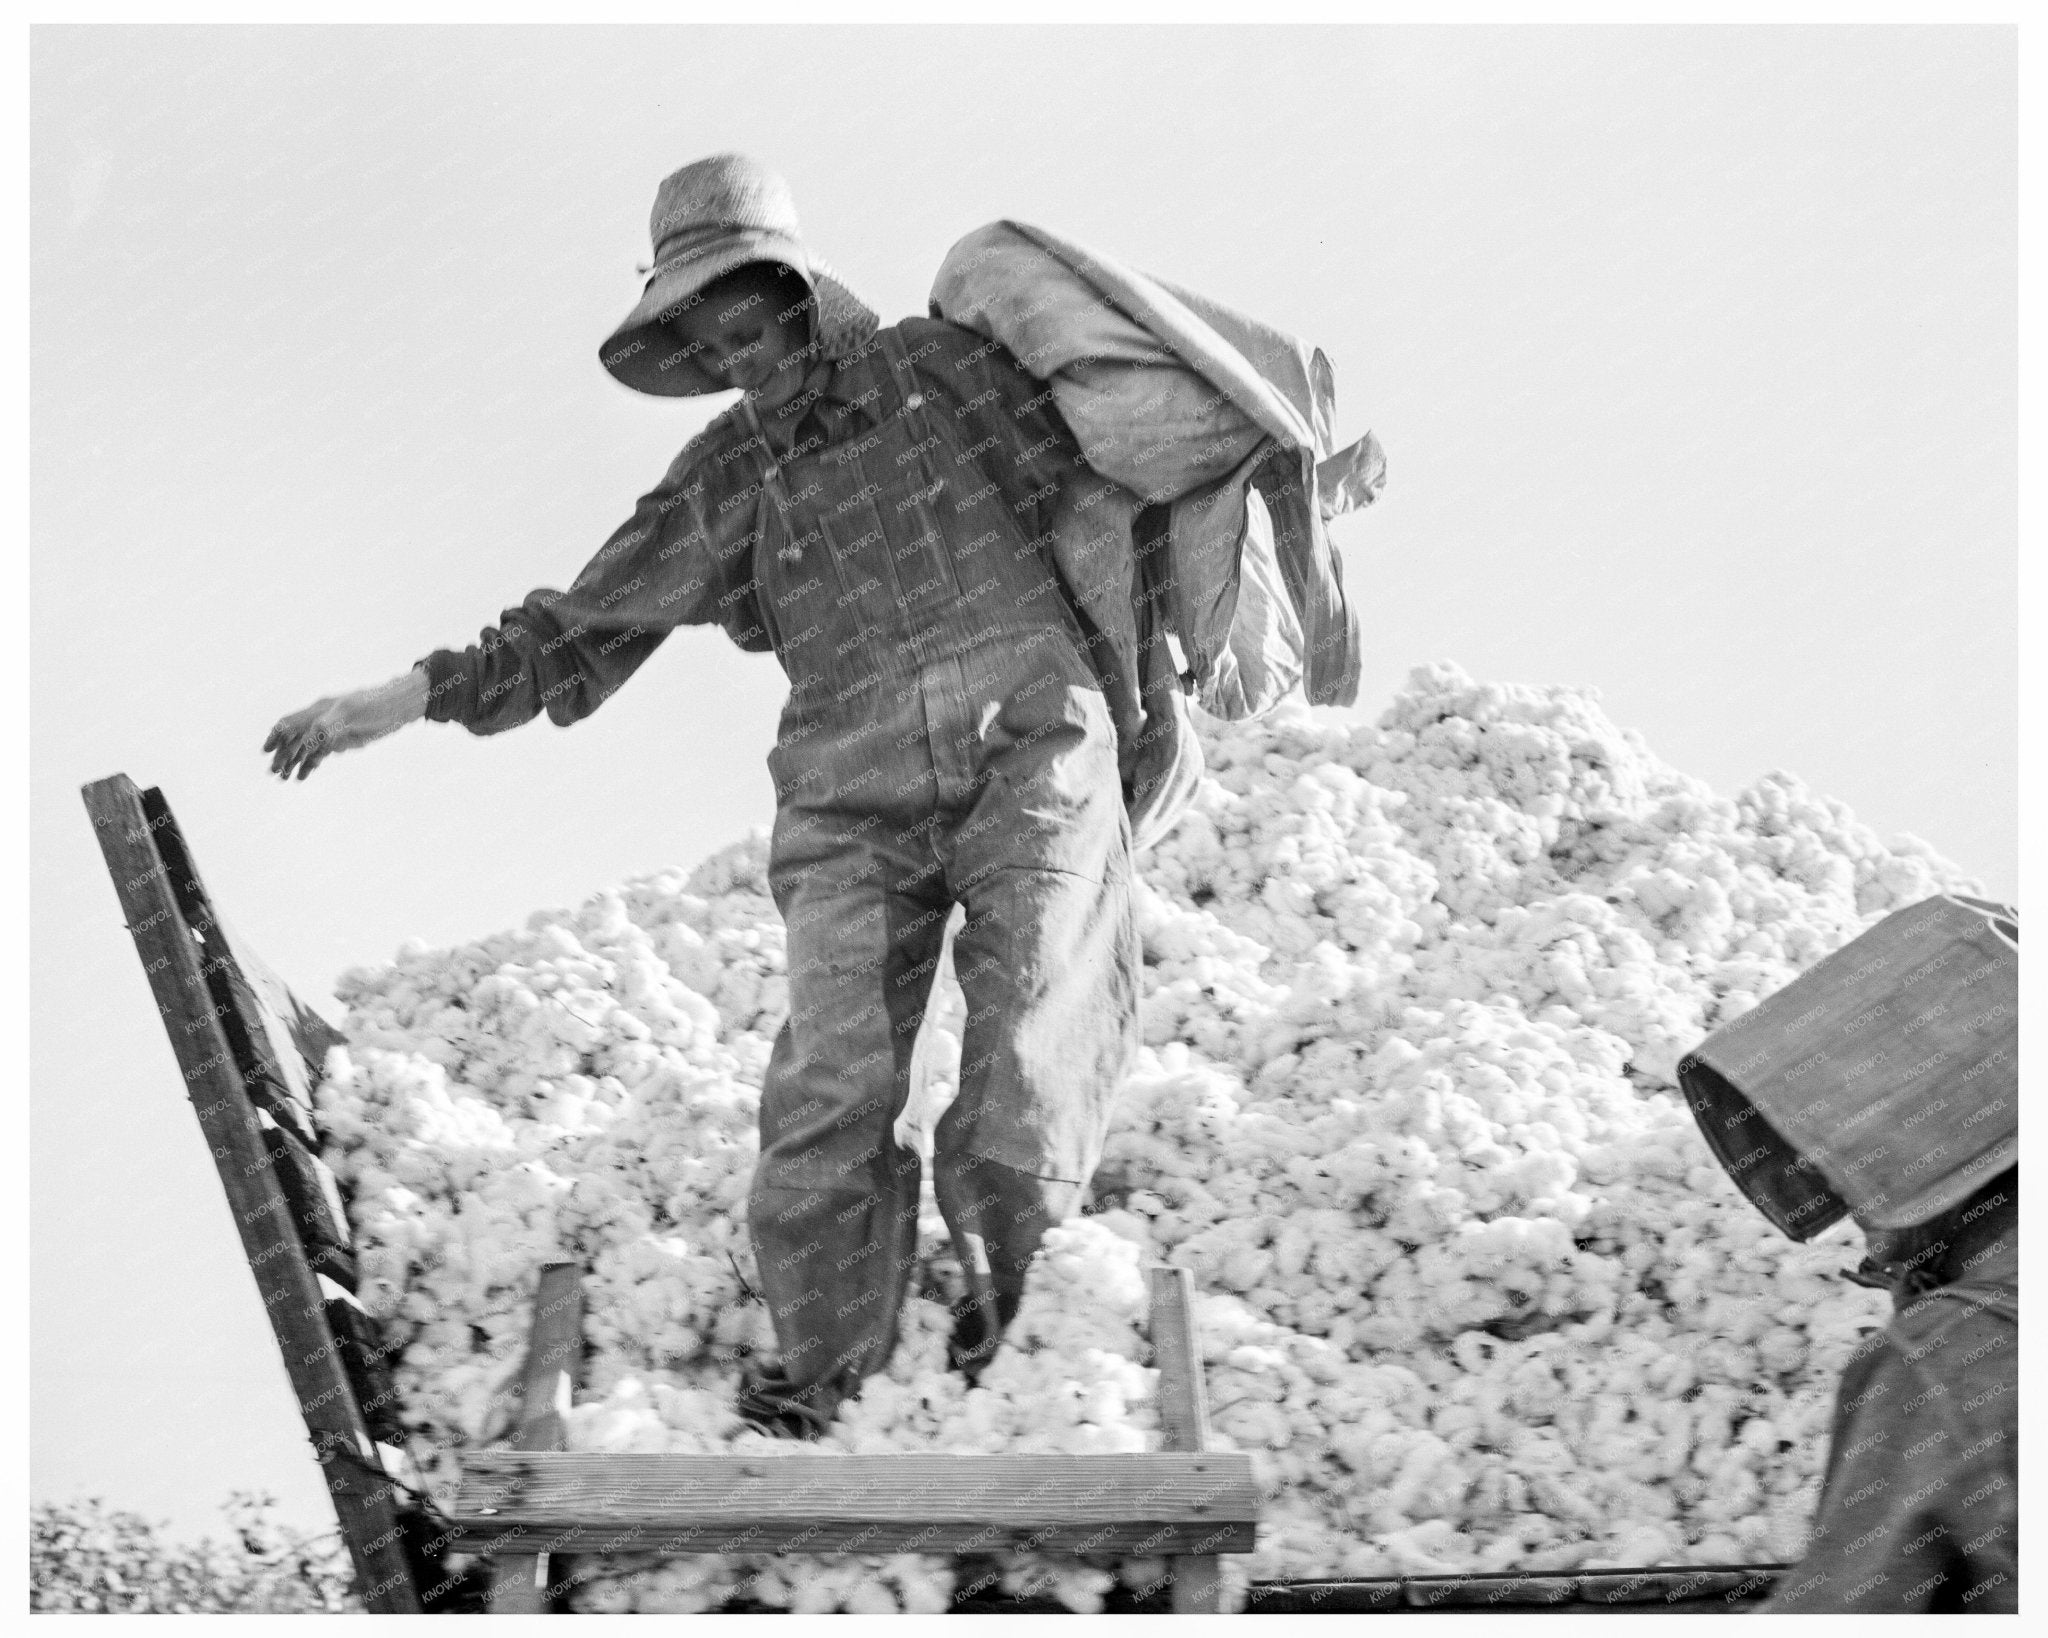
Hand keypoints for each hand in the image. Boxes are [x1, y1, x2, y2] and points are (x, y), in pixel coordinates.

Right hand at [264, 670, 428, 780]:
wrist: (399, 705)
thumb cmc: (376, 705)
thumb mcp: (353, 713)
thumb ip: (330, 724)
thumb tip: (311, 739)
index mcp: (319, 710)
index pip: (290, 723)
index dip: (276, 736)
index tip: (266, 752)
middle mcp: (321, 719)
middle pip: (295, 738)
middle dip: (283, 755)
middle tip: (274, 773)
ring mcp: (331, 730)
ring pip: (306, 747)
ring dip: (294, 762)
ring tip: (285, 778)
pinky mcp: (342, 739)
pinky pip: (320, 752)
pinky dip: (310, 763)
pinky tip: (303, 776)